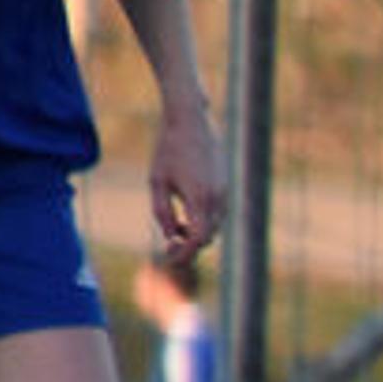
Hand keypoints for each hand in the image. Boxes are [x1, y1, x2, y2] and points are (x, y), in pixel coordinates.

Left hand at [148, 107, 223, 268]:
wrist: (191, 121)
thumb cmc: (168, 149)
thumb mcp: (157, 182)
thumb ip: (162, 212)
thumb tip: (171, 236)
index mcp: (200, 198)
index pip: (198, 239)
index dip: (184, 254)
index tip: (169, 260)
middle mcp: (218, 198)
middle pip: (208, 237)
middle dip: (189, 247)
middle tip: (168, 249)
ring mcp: (225, 192)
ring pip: (215, 226)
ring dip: (197, 233)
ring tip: (176, 231)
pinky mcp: (225, 186)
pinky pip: (217, 213)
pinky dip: (204, 221)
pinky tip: (186, 215)